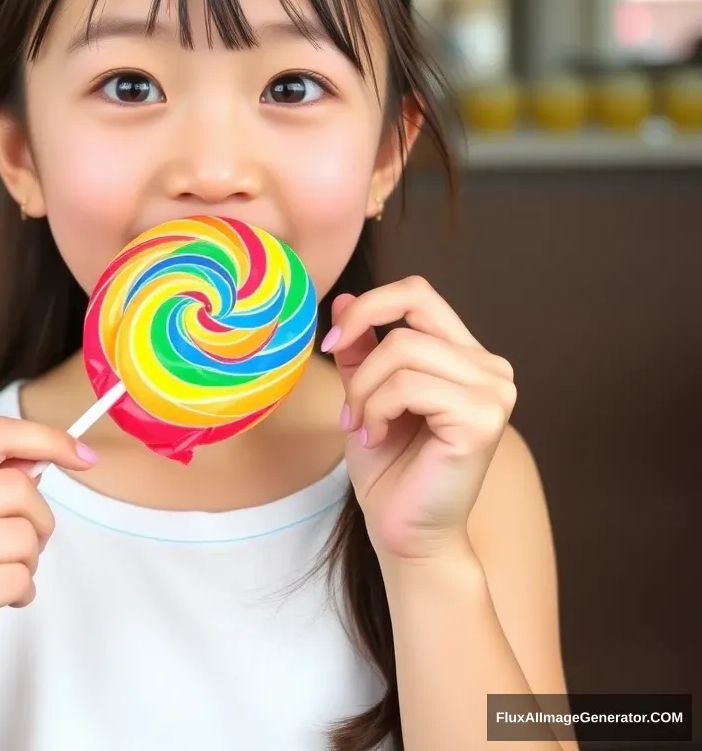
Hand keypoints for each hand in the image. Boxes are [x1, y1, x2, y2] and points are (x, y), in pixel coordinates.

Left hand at [323, 276, 515, 563]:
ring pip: (402, 350)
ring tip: (362, 426)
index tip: (331, 343)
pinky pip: (409, 386)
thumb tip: (343, 298)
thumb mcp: (365, 392)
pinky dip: (378, 409)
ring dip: (365, 391)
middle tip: (345, 401)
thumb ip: (361, 347)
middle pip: (408, 314)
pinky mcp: (483, 418)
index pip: (418, 293)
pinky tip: (378, 438)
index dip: (369, 306)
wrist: (406, 532)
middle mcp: (489, 366)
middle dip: (359, 350)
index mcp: (465, 354)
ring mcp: (494, 391)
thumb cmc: (390, 467)